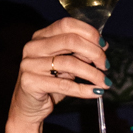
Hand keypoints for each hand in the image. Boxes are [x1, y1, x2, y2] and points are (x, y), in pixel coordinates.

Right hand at [4, 18, 107, 132]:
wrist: (27, 108)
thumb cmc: (48, 83)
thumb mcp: (64, 65)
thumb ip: (78, 52)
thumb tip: (102, 45)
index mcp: (41, 37)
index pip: (67, 24)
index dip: (88, 32)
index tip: (103, 45)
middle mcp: (33, 47)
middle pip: (70, 41)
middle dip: (94, 53)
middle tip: (105, 65)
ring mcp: (29, 64)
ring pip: (69, 63)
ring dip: (92, 73)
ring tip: (104, 82)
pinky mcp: (30, 82)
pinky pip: (64, 85)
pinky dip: (83, 89)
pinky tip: (95, 92)